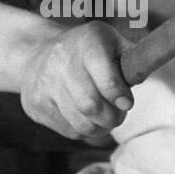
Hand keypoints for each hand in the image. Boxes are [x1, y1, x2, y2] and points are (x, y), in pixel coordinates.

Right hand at [18, 22, 133, 142]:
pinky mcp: (36, 105)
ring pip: (81, 124)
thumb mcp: (112, 42)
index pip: (105, 78)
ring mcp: (45, 84)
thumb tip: (139, 78)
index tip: (127, 103)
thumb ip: (132, 59)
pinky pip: (69, 131)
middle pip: (91, 106)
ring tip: (104, 117)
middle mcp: (61, 60)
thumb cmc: (87, 50)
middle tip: (118, 115)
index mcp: (88, 42)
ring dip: (100, 127)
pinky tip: (83, 116)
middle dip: (112, 117)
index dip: (119, 95)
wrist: (35, 52)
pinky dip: (83, 129)